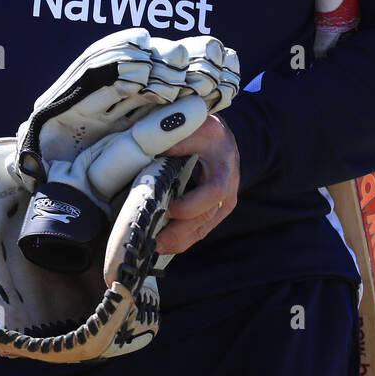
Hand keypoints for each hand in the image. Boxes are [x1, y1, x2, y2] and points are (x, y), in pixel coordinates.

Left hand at [154, 116, 239, 255]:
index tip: (164, 206)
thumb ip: (173, 139)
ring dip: (179, 241)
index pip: (213, 192)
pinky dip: (183, 238)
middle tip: (153, 242)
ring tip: (154, 248)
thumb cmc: (205, 131)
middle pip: (206, 218)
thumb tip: (145, 152)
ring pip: (203, 229)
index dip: (188, 205)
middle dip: (178, 233)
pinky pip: (201, 228)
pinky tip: (165, 244)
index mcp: (223, 166)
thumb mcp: (192, 127)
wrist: (223, 139)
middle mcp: (228, 189)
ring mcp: (224, 203)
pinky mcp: (217, 211)